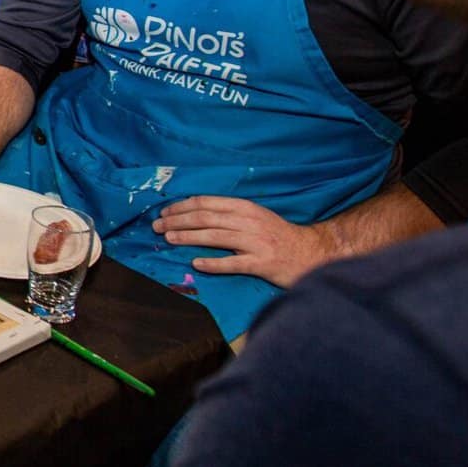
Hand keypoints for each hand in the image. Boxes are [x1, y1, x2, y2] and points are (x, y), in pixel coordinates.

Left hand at [155, 196, 337, 287]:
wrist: (311, 253)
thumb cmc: (277, 236)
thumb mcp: (254, 217)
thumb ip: (229, 215)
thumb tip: (194, 216)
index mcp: (245, 208)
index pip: (206, 202)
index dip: (182, 207)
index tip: (164, 212)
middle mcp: (248, 221)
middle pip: (205, 218)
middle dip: (177, 221)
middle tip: (156, 227)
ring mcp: (255, 242)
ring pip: (214, 237)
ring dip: (188, 237)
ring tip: (168, 239)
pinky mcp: (262, 263)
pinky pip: (233, 263)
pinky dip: (213, 263)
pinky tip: (196, 264)